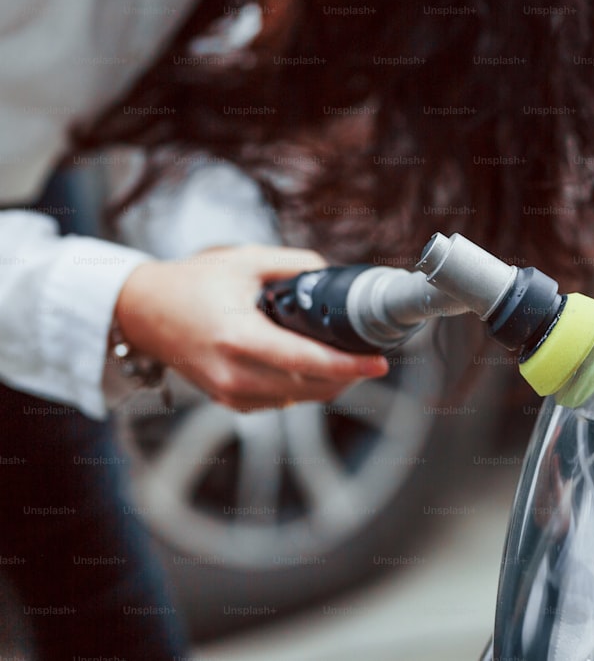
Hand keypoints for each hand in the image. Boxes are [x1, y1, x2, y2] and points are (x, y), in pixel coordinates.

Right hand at [114, 245, 388, 410]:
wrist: (143, 312)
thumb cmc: (192, 283)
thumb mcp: (246, 261)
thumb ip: (295, 265)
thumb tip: (333, 276)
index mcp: (238, 337)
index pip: (306, 360)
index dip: (348, 365)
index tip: (379, 362)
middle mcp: (234, 373)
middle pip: (310, 388)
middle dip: (348, 375)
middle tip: (371, 356)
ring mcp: (230, 393)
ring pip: (299, 400)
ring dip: (329, 384)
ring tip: (349, 360)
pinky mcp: (229, 401)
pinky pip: (280, 403)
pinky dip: (303, 388)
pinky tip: (313, 367)